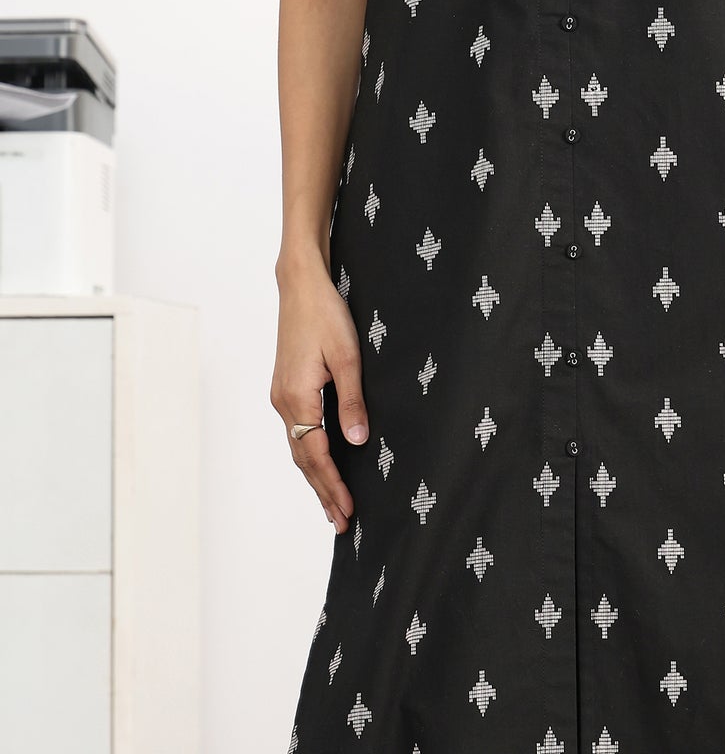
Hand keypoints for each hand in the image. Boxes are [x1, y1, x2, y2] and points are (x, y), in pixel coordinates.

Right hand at [271, 255, 369, 530]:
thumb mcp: (347, 357)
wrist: (301, 286)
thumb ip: (351, 401)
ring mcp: (282, 395)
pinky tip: (322, 461)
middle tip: (340, 523)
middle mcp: (284, 402)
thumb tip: (357, 442)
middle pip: (303, 459)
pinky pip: (298, 430)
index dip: (332, 486)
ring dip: (315, 476)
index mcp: (297, 398)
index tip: (346, 512)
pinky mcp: (286, 387)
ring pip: (298, 447)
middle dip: (322, 491)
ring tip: (333, 503)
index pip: (316, 455)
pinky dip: (310, 453)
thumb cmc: (326, 315)